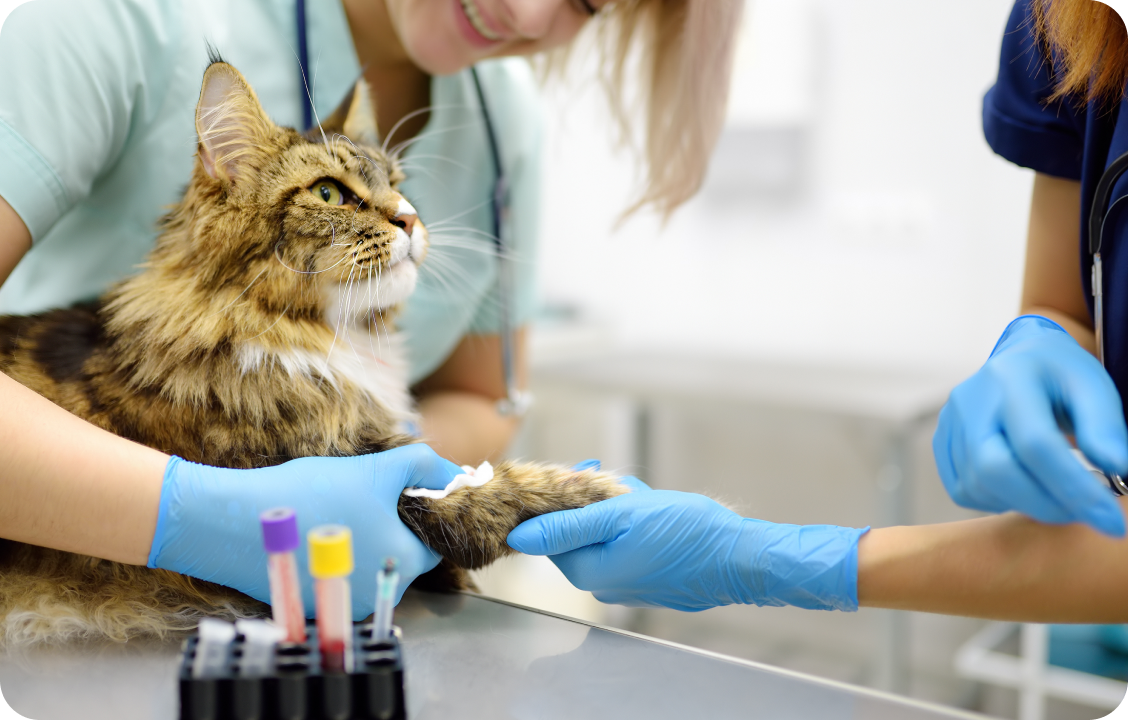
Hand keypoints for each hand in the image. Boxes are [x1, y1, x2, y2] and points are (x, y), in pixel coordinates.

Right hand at [148, 444, 461, 619]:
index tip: (396, 495)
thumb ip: (423, 467)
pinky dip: (332, 558)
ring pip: (370, 566)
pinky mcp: (315, 607)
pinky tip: (312, 532)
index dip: (420, 515)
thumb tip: (456, 474)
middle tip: (360, 498)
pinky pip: (338, 579)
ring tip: (333, 513)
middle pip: (401, 556)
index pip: (433, 543)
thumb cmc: (311, 493)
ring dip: (361, 542)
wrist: (234, 521)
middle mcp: (379, 593)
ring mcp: (345, 605)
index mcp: (403, 563)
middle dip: (389, 528)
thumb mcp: (376, 469)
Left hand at [508, 480, 865, 611]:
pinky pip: (627, 545)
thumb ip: (565, 526)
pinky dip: (635, 525)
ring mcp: (628, 585)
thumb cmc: (687, 534)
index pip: (547, 536)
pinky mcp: (649, 579)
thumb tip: (519, 536)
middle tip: (616, 484)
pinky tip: (656, 512)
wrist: (741, 558)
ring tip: (643, 498)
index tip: (577, 478)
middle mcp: (603, 586)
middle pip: (577, 534)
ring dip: (616, 510)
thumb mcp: (620, 516)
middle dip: (593, 503)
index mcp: (588, 572)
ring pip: (605, 535)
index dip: (558, 502)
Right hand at [934, 315, 1127, 536]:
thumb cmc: (1060, 374)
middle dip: (1045, 504)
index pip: (1035, 443)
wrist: (1020, 358)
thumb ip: (1105, 426)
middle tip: (1086, 514)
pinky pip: (964, 490)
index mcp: (1011, 378)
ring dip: (1026, 504)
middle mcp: (970, 401)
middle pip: (994, 469)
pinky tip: (1024, 485)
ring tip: (1058, 492)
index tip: (1112, 522)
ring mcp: (950, 423)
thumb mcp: (1093, 386)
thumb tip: (1116, 470)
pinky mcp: (941, 444)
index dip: (1073, 489)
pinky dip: (999, 499)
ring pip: (978, 486)